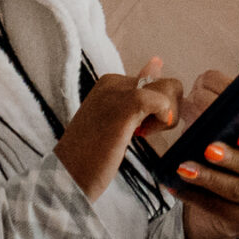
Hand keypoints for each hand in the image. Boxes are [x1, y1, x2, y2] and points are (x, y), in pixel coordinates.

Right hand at [54, 57, 179, 202]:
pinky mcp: (126, 106)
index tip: (142, 128)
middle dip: (167, 111)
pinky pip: (162, 101)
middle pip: (167, 85)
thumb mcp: (116, 119)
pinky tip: (144, 134)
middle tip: (144, 132)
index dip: (159, 108)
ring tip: (141, 134)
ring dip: (167, 117)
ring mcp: (118, 92)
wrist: (69, 175)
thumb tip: (157, 62)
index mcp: (110, 82)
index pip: (156, 83)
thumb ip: (138, 94)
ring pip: (170, 90)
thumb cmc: (92, 154)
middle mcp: (113, 81)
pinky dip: (164, 119)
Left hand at [160, 65, 238, 238]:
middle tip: (209, 148)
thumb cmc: (233, 155)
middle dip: (234, 160)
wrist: (224, 204)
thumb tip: (209, 85)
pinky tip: (175, 185)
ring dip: (211, 179)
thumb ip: (230, 107)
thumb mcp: (237, 129)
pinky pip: (222, 210)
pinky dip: (196, 197)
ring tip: (184, 167)